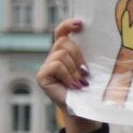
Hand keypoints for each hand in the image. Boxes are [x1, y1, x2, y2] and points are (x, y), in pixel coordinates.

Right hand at [36, 18, 98, 132]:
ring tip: (78, 82)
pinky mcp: (41, 76)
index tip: (80, 23)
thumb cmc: (90, 88)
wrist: (85, 108)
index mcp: (65, 52)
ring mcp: (46, 66)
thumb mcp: (90, 67)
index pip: (62, 32)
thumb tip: (89, 37)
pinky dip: (67, 75)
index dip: (68, 25)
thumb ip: (86, 53)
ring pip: (61, 54)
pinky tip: (71, 86)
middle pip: (64, 42)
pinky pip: (56, 65)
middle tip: (84, 72)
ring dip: (74, 69)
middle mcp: (53, 57)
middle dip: (78, 56)